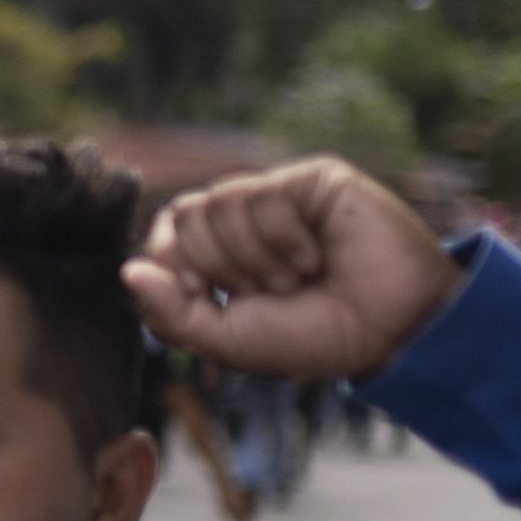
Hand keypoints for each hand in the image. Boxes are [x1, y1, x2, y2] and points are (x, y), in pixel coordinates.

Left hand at [125, 158, 464, 381]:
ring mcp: (279, 197)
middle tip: (267, 293)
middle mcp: (248, 221)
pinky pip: (259, 195)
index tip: (199, 292)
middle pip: (182, 216)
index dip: (169, 260)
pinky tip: (317, 257)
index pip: (164, 232)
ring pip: (215, 203)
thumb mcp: (231, 340)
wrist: (392, 329)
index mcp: (224, 255)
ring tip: (297, 278)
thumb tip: (128, 270)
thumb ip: (173, 313)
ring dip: (252, 258)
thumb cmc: (318, 337)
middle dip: (216, 267)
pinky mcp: (310, 180)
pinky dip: (281, 239)